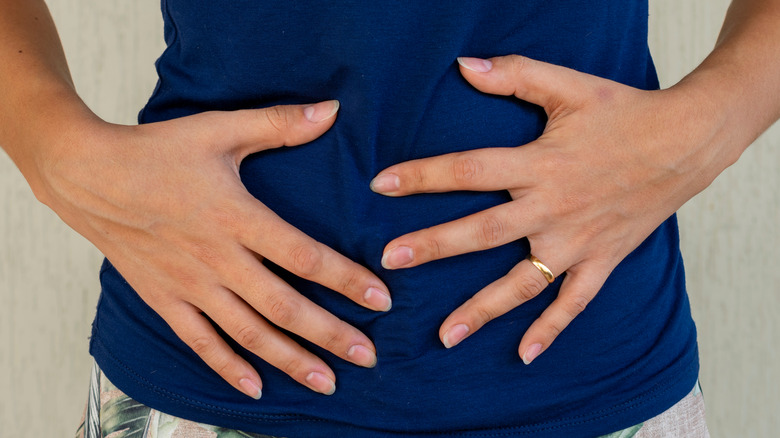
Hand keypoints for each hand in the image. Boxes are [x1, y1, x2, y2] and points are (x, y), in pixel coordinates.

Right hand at [35, 101, 391, 396]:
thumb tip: (333, 110)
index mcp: (237, 217)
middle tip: (368, 357)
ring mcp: (190, 285)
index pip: (304, 256)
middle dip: (330, 334)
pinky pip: (200, 342)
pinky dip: (228, 368)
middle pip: (284, 306)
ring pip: (248, 333)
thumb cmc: (156, 150)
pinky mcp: (164, 300)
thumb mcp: (219, 129)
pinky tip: (255, 389)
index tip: (382, 300)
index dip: (347, 279)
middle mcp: (218, 259)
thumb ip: (278, 124)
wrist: (85, 174)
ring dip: (291, 361)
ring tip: (327, 383)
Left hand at [371, 55, 728, 363]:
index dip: (423, 176)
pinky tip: (524, 355)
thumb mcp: (569, 86)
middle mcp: (553, 208)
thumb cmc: (624, 112)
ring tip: (445, 335)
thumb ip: (516, 75)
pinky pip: (573, 303)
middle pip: (482, 232)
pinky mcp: (601, 261)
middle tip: (390, 262)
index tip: (382, 184)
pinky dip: (551, 330)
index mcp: (540, 164)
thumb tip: (464, 66)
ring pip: (522, 283)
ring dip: (482, 310)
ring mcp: (577, 241)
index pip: (469, 170)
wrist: (687, 141)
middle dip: (434, 245)